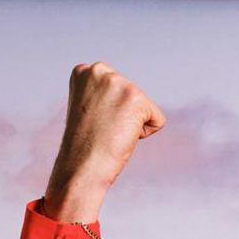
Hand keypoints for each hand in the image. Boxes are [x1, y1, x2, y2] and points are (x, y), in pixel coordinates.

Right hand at [43, 63, 163, 224]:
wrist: (81, 168)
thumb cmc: (84, 147)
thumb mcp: (88, 110)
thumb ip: (103, 95)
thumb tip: (122, 100)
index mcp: (84, 71)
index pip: (117, 88)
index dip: (108, 111)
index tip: (93, 122)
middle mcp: (99, 70)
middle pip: (132, 95)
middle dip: (122, 116)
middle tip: (102, 130)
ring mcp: (118, 82)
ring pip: (144, 107)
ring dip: (132, 125)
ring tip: (111, 134)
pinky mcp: (136, 98)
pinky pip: (157, 120)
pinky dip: (145, 134)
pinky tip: (122, 138)